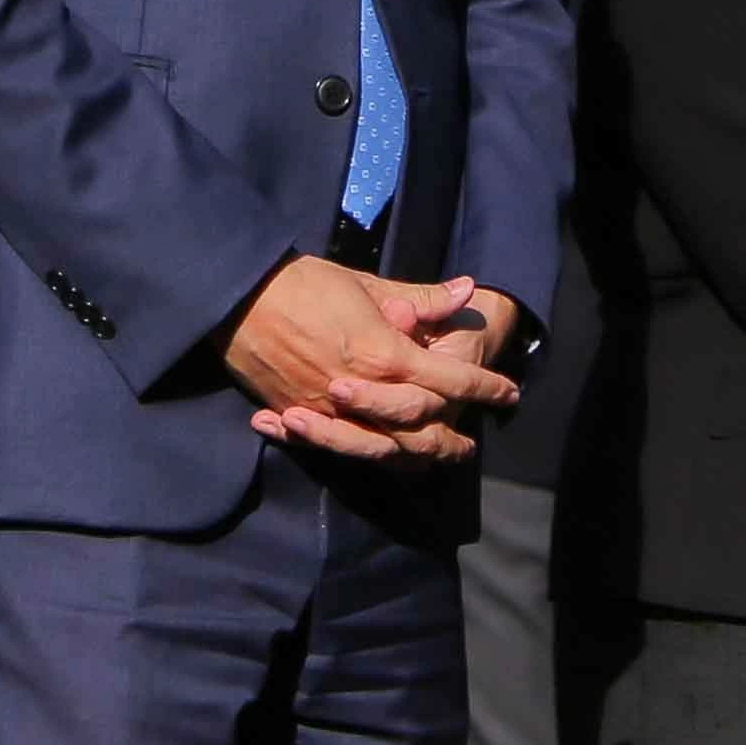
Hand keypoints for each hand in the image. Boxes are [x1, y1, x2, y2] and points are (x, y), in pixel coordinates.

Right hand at [227, 258, 512, 463]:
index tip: (507, 393)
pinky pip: (338, 449)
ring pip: (383, 450)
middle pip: (421, 429)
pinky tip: (378, 459)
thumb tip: (464, 290)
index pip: (449, 380)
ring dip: (414, 458)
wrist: (238, 296)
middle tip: (469, 445)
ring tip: (432, 461)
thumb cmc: (305, 283)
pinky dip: (363, 457)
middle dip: (451, 439)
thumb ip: (419, 297)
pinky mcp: (299, 418)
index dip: (484, 388)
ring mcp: (329, 412)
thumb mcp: (366, 284)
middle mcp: (362, 392)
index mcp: (384, 354)